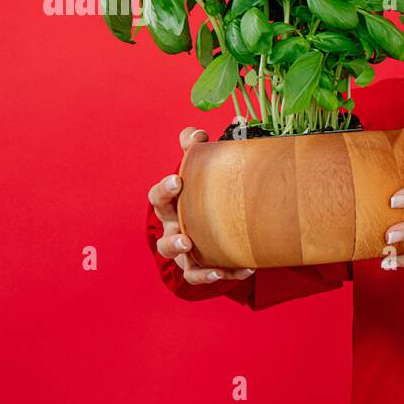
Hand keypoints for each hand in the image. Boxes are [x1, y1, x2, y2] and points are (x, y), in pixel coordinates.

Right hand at [149, 126, 255, 284]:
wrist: (215, 220)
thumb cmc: (203, 192)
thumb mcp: (202, 168)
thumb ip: (199, 147)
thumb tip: (212, 127)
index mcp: (172, 205)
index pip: (158, 198)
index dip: (164, 189)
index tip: (178, 180)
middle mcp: (174, 231)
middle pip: (164, 240)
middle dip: (173, 241)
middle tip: (186, 239)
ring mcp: (187, 253)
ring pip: (182, 264)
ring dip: (193, 268)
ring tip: (209, 266)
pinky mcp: (204, 267)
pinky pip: (205, 276)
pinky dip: (222, 274)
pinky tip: (245, 268)